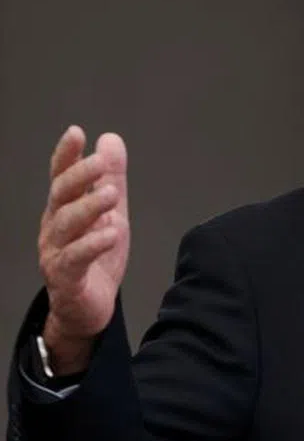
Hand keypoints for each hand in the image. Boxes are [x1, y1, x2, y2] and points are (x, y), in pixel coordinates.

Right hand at [37, 126, 130, 374]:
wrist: (88, 307)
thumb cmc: (96, 257)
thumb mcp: (110, 213)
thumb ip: (111, 178)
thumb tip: (110, 139)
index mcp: (64, 209)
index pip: (61, 177)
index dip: (66, 155)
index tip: (76, 132)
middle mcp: (54, 228)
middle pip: (61, 196)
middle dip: (79, 177)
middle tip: (101, 162)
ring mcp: (56, 253)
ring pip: (67, 225)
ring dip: (89, 207)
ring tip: (113, 194)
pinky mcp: (66, 278)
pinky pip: (76, 259)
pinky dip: (92, 244)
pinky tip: (110, 233)